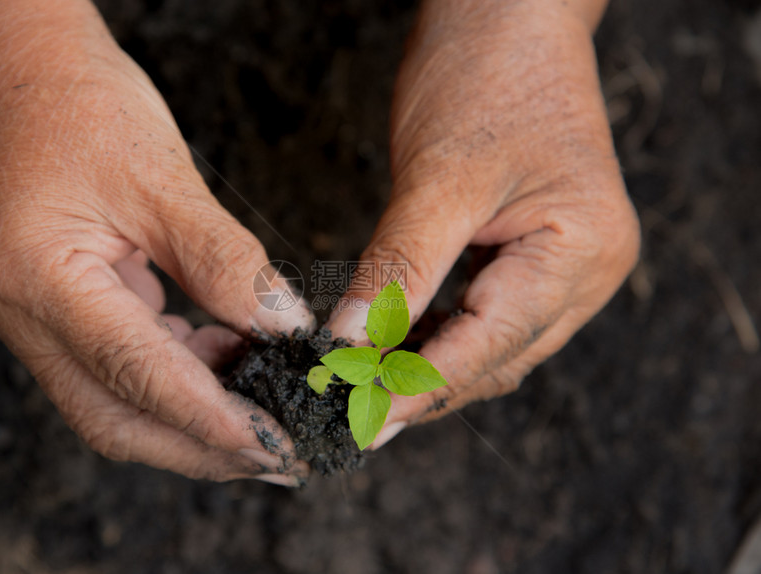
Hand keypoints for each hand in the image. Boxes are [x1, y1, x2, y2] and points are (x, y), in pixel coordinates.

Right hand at [0, 0, 313, 482]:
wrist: (23, 76)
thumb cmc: (82, 108)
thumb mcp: (162, 178)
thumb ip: (224, 261)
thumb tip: (283, 327)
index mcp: (37, 278)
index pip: (133, 374)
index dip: (209, 419)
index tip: (276, 443)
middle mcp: (24, 314)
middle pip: (116, 419)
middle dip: (202, 447)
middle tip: (280, 454)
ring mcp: (35, 319)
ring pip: (117, 405)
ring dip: (194, 418)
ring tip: (267, 409)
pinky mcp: (59, 311)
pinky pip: (119, 368)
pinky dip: (179, 377)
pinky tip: (228, 358)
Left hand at [327, 0, 639, 446]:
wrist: (509, 16)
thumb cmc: (484, 77)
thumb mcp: (437, 180)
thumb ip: (398, 269)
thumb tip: (350, 343)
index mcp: (580, 253)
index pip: (490, 347)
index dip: (418, 390)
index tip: (359, 420)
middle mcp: (587, 272)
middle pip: (495, 358)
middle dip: (422, 390)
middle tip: (354, 415)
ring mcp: (569, 266)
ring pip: (491, 346)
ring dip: (429, 369)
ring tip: (367, 389)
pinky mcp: (539, 255)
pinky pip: (488, 316)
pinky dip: (440, 335)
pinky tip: (397, 345)